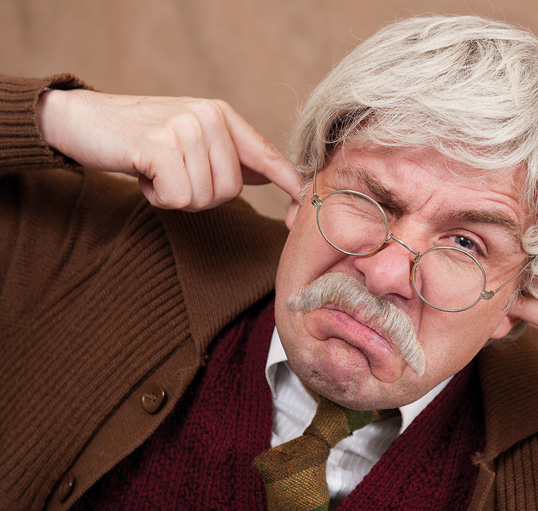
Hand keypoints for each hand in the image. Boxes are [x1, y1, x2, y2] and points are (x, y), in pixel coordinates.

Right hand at [37, 89, 301, 211]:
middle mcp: (209, 117)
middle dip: (201, 197)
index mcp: (224, 116)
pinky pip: (178, 198)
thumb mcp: (192, 140)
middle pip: (230, 191)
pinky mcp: (160, 146)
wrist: (83, 121)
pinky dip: (159, 198)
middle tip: (172, 176)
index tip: (301, 212)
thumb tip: (273, 175)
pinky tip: (144, 174)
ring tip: (156, 171)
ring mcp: (185, 128)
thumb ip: (230, 156)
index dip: (291, 186)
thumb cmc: (142, 138)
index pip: (270, 156)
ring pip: (204, 198)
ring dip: (176, 197)